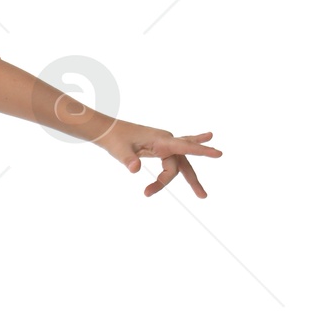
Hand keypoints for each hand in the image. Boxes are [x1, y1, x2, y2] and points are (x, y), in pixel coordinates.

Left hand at [98, 123, 221, 197]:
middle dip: (192, 180)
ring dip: (189, 179)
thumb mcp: (118, 150)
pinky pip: (178, 156)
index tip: (218, 154)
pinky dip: (189, 156)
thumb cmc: (114, 139)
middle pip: (182, 164)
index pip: (184, 146)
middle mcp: (166, 141)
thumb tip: (134, 170)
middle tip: (203, 196)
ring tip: (201, 195)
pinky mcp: (161, 148)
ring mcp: (165, 144)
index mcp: (160, 140)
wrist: (109, 130)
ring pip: (180, 164)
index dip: (201, 150)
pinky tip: (208, 139)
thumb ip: (127, 159)